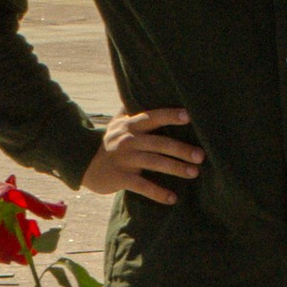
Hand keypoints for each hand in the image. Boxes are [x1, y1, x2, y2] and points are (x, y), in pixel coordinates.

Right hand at [82, 107, 200, 201]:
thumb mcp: (117, 124)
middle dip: (181, 149)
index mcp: (130, 125)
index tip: (188, 116)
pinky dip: (158, 193)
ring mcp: (124, 159)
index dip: (170, 115)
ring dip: (175, 168)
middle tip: (201, 155)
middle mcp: (128, 140)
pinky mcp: (120, 178)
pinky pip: (142, 186)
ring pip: (153, 163)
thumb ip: (131, 110)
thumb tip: (144, 87)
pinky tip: (172, 199)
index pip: (152, 117)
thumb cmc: (109, 143)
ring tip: (194, 173)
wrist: (85, 165)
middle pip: (158, 143)